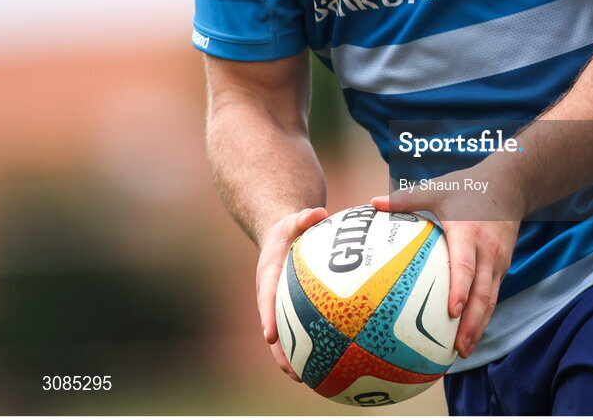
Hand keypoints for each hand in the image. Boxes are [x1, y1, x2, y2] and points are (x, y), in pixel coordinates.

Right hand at [256, 206, 327, 377]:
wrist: (280, 234)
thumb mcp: (295, 218)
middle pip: (274, 327)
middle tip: (292, 371)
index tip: (270, 334)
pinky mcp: (292, 308)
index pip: (267, 298)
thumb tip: (319, 212)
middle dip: (280, 351)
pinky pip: (299, 328)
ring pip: (285, 335)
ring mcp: (281, 304)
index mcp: (269, 275)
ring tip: (306, 379)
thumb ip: (305, 216)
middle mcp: (272, 295)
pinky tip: (325, 361)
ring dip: (292, 356)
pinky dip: (307, 344)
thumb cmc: (289, 228)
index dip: (268, 316)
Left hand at [371, 168, 522, 359]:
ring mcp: (498, 261)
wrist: (508, 184)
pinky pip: (493, 294)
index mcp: (469, 233)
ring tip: (463, 350)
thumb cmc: (468, 188)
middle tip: (457, 348)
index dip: (460, 289)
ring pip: (491, 299)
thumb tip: (372, 203)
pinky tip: (470, 333)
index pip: (466, 265)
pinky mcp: (502, 267)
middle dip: (472, 323)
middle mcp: (487, 251)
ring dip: (479, 326)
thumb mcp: (438, 189)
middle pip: (483, 293)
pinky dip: (483, 315)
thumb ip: (406, 199)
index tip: (451, 312)